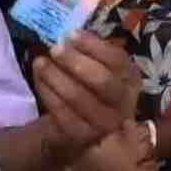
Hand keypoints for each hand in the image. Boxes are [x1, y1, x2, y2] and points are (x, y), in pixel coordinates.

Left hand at [32, 31, 140, 164]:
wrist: (83, 128)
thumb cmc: (91, 89)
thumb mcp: (101, 68)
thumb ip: (93, 52)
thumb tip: (72, 36)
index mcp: (131, 80)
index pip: (117, 60)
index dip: (93, 46)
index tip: (71, 34)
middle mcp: (124, 103)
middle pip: (102, 81)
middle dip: (75, 62)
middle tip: (55, 49)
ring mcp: (104, 123)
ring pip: (78, 97)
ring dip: (55, 76)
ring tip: (40, 62)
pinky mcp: (81, 136)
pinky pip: (61, 112)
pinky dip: (47, 92)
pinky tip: (39, 79)